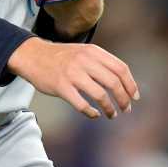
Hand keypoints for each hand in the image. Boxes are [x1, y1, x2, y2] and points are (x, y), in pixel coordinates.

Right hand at [8, 36, 137, 118]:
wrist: (33, 55)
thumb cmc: (61, 57)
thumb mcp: (83, 52)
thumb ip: (101, 62)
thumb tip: (123, 82)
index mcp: (93, 52)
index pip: (121, 68)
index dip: (131, 84)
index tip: (135, 96)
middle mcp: (84, 61)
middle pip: (113, 83)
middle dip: (123, 99)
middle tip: (126, 109)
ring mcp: (72, 74)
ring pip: (100, 95)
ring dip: (109, 108)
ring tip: (111, 114)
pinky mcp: (61, 87)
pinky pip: (81, 104)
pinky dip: (91, 112)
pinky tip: (94, 115)